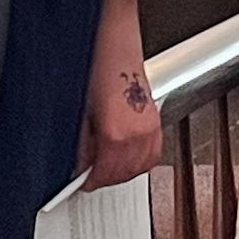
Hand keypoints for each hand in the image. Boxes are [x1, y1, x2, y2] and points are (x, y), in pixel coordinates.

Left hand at [79, 65, 162, 187]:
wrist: (117, 54)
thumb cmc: (99, 75)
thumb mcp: (83, 116)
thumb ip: (84, 146)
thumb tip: (82, 165)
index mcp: (115, 134)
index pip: (104, 172)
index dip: (91, 181)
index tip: (84, 183)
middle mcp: (136, 135)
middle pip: (123, 173)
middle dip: (106, 179)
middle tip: (93, 177)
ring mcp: (150, 130)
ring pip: (140, 167)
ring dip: (124, 173)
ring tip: (110, 169)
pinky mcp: (157, 124)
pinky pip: (153, 155)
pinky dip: (141, 162)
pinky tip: (130, 160)